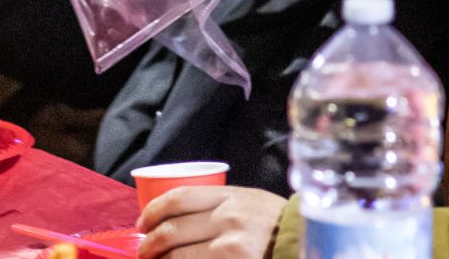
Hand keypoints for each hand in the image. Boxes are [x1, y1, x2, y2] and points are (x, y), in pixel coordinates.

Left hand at [137, 186, 285, 258]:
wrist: (306, 243)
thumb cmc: (275, 225)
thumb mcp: (250, 202)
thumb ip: (220, 204)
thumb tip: (173, 218)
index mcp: (232, 196)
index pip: (179, 198)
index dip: (153, 212)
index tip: (143, 224)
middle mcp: (230, 219)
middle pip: (171, 229)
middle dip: (148, 244)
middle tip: (143, 251)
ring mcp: (231, 247)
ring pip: (176, 256)